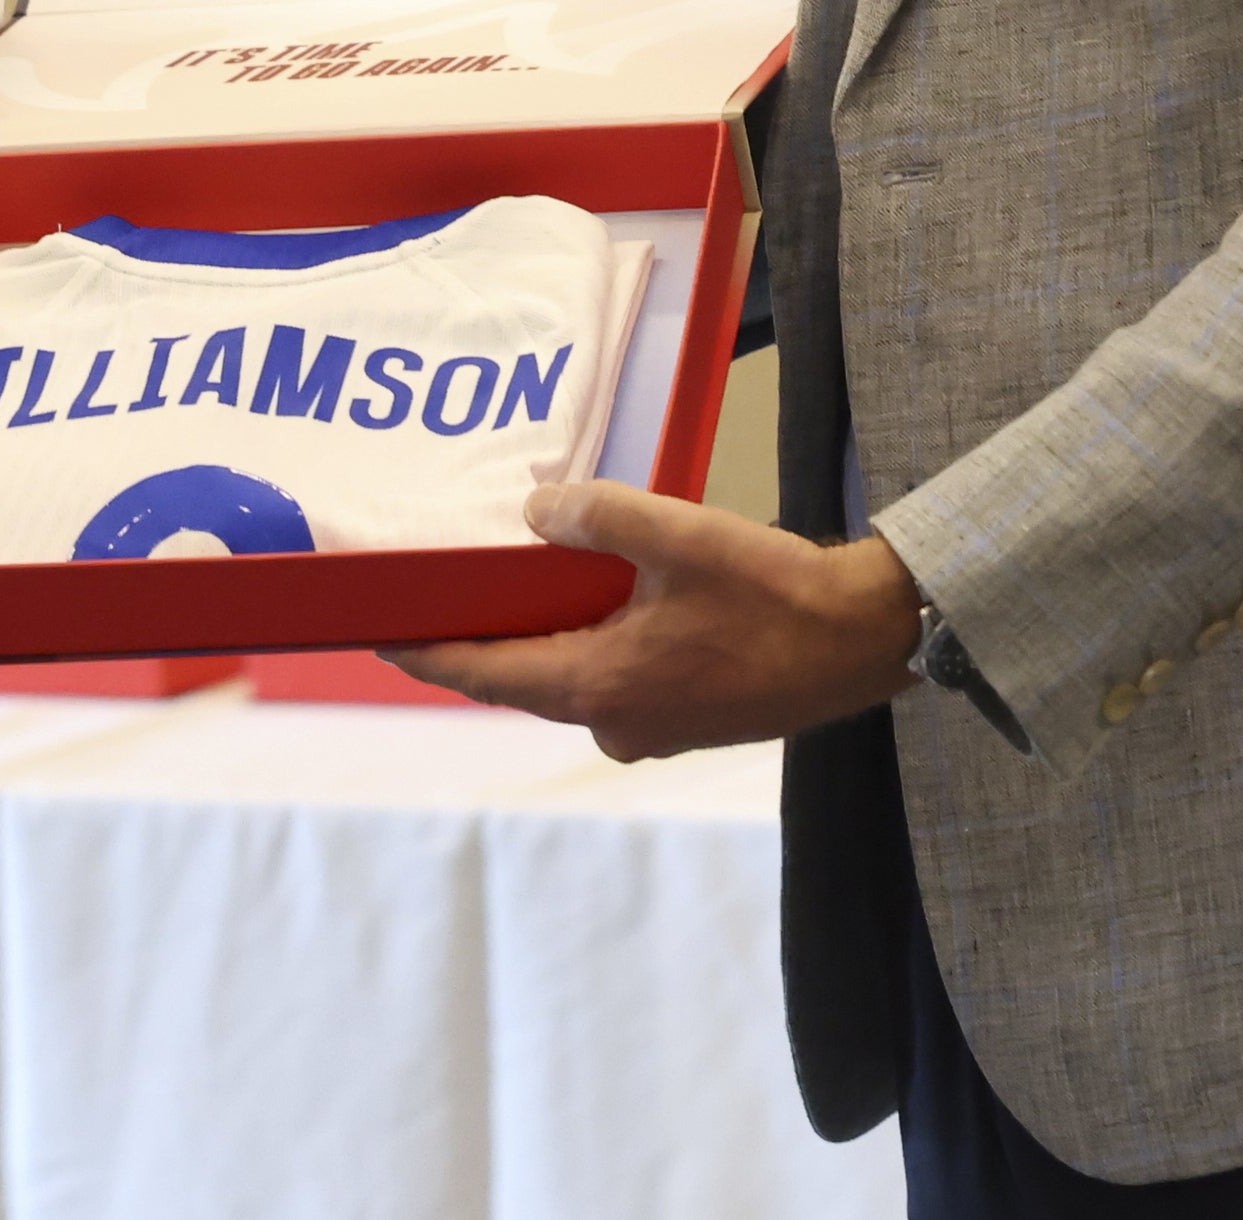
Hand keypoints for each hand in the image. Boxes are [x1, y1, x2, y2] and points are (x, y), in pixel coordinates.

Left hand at [383, 482, 923, 759]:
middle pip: (524, 680)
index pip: (485, 674)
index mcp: (599, 686)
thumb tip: (536, 512)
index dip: (429, 655)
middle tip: (442, 599)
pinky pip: (613, 681)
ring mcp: (651, 729)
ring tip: (518, 588)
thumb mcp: (677, 535)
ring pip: (572, 680)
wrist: (861, 641)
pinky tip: (598, 602)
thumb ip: (596, 517)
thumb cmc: (774, 593)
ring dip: (546, 639)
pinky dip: (593, 645)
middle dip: (483, 642)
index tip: (380, 639)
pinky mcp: (683, 721)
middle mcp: (615, 721)